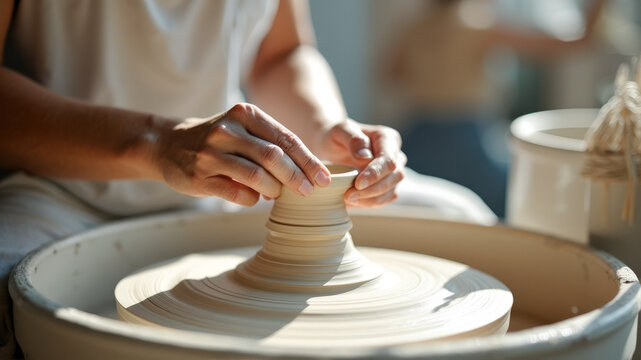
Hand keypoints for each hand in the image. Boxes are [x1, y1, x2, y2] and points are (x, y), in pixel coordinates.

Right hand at [152, 103, 330, 205]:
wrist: (167, 144)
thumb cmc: (217, 139)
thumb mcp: (243, 129)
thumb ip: (271, 143)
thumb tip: (306, 172)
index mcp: (245, 114)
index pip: (285, 138)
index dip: (308, 160)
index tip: (324, 178)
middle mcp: (228, 130)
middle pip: (274, 156)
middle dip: (297, 177)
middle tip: (309, 192)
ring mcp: (211, 153)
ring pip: (256, 176)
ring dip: (275, 189)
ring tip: (278, 194)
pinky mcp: (200, 176)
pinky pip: (237, 193)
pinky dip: (252, 198)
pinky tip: (255, 197)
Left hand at [321, 119, 406, 207]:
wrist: (331, 145)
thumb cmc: (336, 135)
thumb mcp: (340, 130)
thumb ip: (354, 139)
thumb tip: (365, 156)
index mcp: (388, 138)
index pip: (388, 160)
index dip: (375, 174)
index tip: (357, 184)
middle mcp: (395, 155)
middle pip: (394, 177)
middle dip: (372, 189)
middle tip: (348, 195)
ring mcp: (393, 172)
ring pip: (390, 191)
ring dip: (370, 199)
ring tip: (348, 199)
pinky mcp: (386, 186)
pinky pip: (383, 199)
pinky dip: (369, 203)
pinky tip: (353, 202)